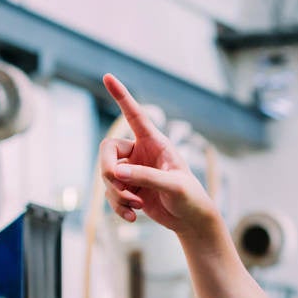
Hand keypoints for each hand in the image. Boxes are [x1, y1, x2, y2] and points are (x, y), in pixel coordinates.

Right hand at [98, 74, 217, 235]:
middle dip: (107, 170)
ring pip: (107, 176)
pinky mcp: (129, 189)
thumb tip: (116, 173)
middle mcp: (141, 153)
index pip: (135, 115)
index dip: (121, 96)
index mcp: (155, 142)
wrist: (191, 221)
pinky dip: (118, 206)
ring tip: (136, 207)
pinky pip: (111, 194)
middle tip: (117, 184)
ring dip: (117, 194)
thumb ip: (146, 177)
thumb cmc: (190, 197)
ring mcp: (133, 171)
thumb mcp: (174, 186)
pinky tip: (133, 217)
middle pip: (108, 151)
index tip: (108, 76)